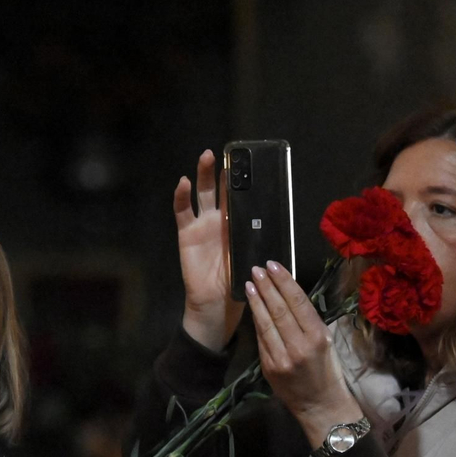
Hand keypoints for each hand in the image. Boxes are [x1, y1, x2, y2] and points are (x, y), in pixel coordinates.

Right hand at [175, 150, 244, 351]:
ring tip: (208, 156)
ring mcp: (202, 225)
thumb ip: (259, 234)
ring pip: (202, 194)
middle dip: (223, 171)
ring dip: (203, 175)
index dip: (244, 180)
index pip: (241, 196)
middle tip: (228, 153)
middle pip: (219, 190)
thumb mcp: (256, 253)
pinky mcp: (187, 233)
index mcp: (239, 225)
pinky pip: (183, 212)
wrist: (218, 303)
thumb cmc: (240, 281)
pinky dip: (181, 197)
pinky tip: (184, 182)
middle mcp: (220, 221)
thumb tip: (274, 215)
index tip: (252, 161)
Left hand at [246, 261, 363, 445]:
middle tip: (257, 268)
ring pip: (266, 323)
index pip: (298, 303)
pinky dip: (256, 321)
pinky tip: (252, 306)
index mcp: (318, 338)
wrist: (320, 405)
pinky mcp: (268, 367)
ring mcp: (281, 358)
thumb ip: (308, 322)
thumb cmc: (328, 371)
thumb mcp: (326, 342)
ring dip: (257, 301)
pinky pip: (261, 339)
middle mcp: (299, 346)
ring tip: (249, 282)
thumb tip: (290, 296)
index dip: (284, 282)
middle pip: (280, 310)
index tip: (274, 265)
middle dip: (267, 287)